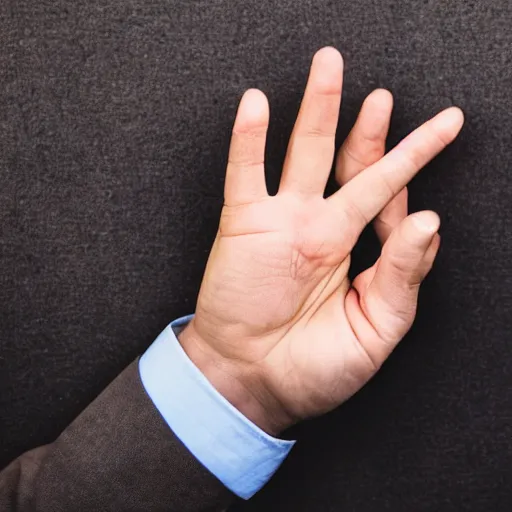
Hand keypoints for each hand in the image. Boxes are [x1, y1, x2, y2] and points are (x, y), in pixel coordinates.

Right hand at [179, 47, 463, 435]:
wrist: (251, 382)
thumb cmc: (313, 368)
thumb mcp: (376, 330)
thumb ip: (404, 276)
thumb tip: (430, 221)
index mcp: (358, 254)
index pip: (389, 199)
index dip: (412, 168)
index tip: (442, 132)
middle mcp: (324, 229)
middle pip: (353, 166)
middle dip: (371, 131)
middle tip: (385, 97)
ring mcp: (284, 221)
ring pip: (305, 153)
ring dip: (319, 110)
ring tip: (330, 68)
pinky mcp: (244, 225)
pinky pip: (246, 174)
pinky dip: (248, 140)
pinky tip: (256, 106)